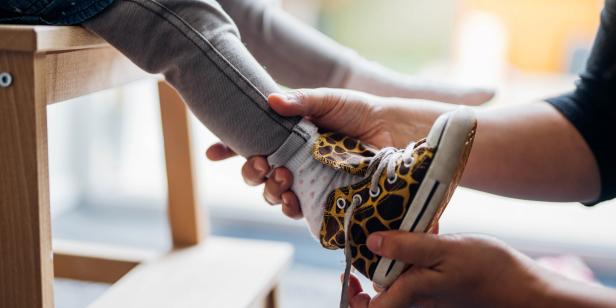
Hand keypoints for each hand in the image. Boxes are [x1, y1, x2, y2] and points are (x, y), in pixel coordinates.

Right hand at [208, 88, 439, 216]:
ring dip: (269, 190)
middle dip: (251, 171)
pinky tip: (291, 202)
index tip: (213, 153)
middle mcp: (291, 157)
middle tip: (262, 163)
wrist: (392, 132)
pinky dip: (289, 208)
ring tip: (282, 179)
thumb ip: (301, 101)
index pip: (250, 141)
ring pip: (272, 193)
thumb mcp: (329, 100)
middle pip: (256, 172)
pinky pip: (298, 209)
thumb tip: (271, 100)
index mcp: (286, 134)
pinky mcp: (322, 196)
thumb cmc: (359, 111)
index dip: (228, 149)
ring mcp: (305, 179)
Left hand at [347, 232, 549, 307]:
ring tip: (393, 240)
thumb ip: (408, 247)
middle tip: (363, 255)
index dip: (353, 296)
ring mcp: (430, 299)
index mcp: (412, 297)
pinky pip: (415, 280)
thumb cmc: (490, 271)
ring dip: (389, 267)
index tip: (348, 273)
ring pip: (397, 287)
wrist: (526, 290)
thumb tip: (372, 242)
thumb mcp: (446, 251)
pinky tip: (422, 239)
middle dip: (367, 279)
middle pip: (380, 298)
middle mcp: (418, 303)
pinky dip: (411, 262)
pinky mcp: (441, 292)